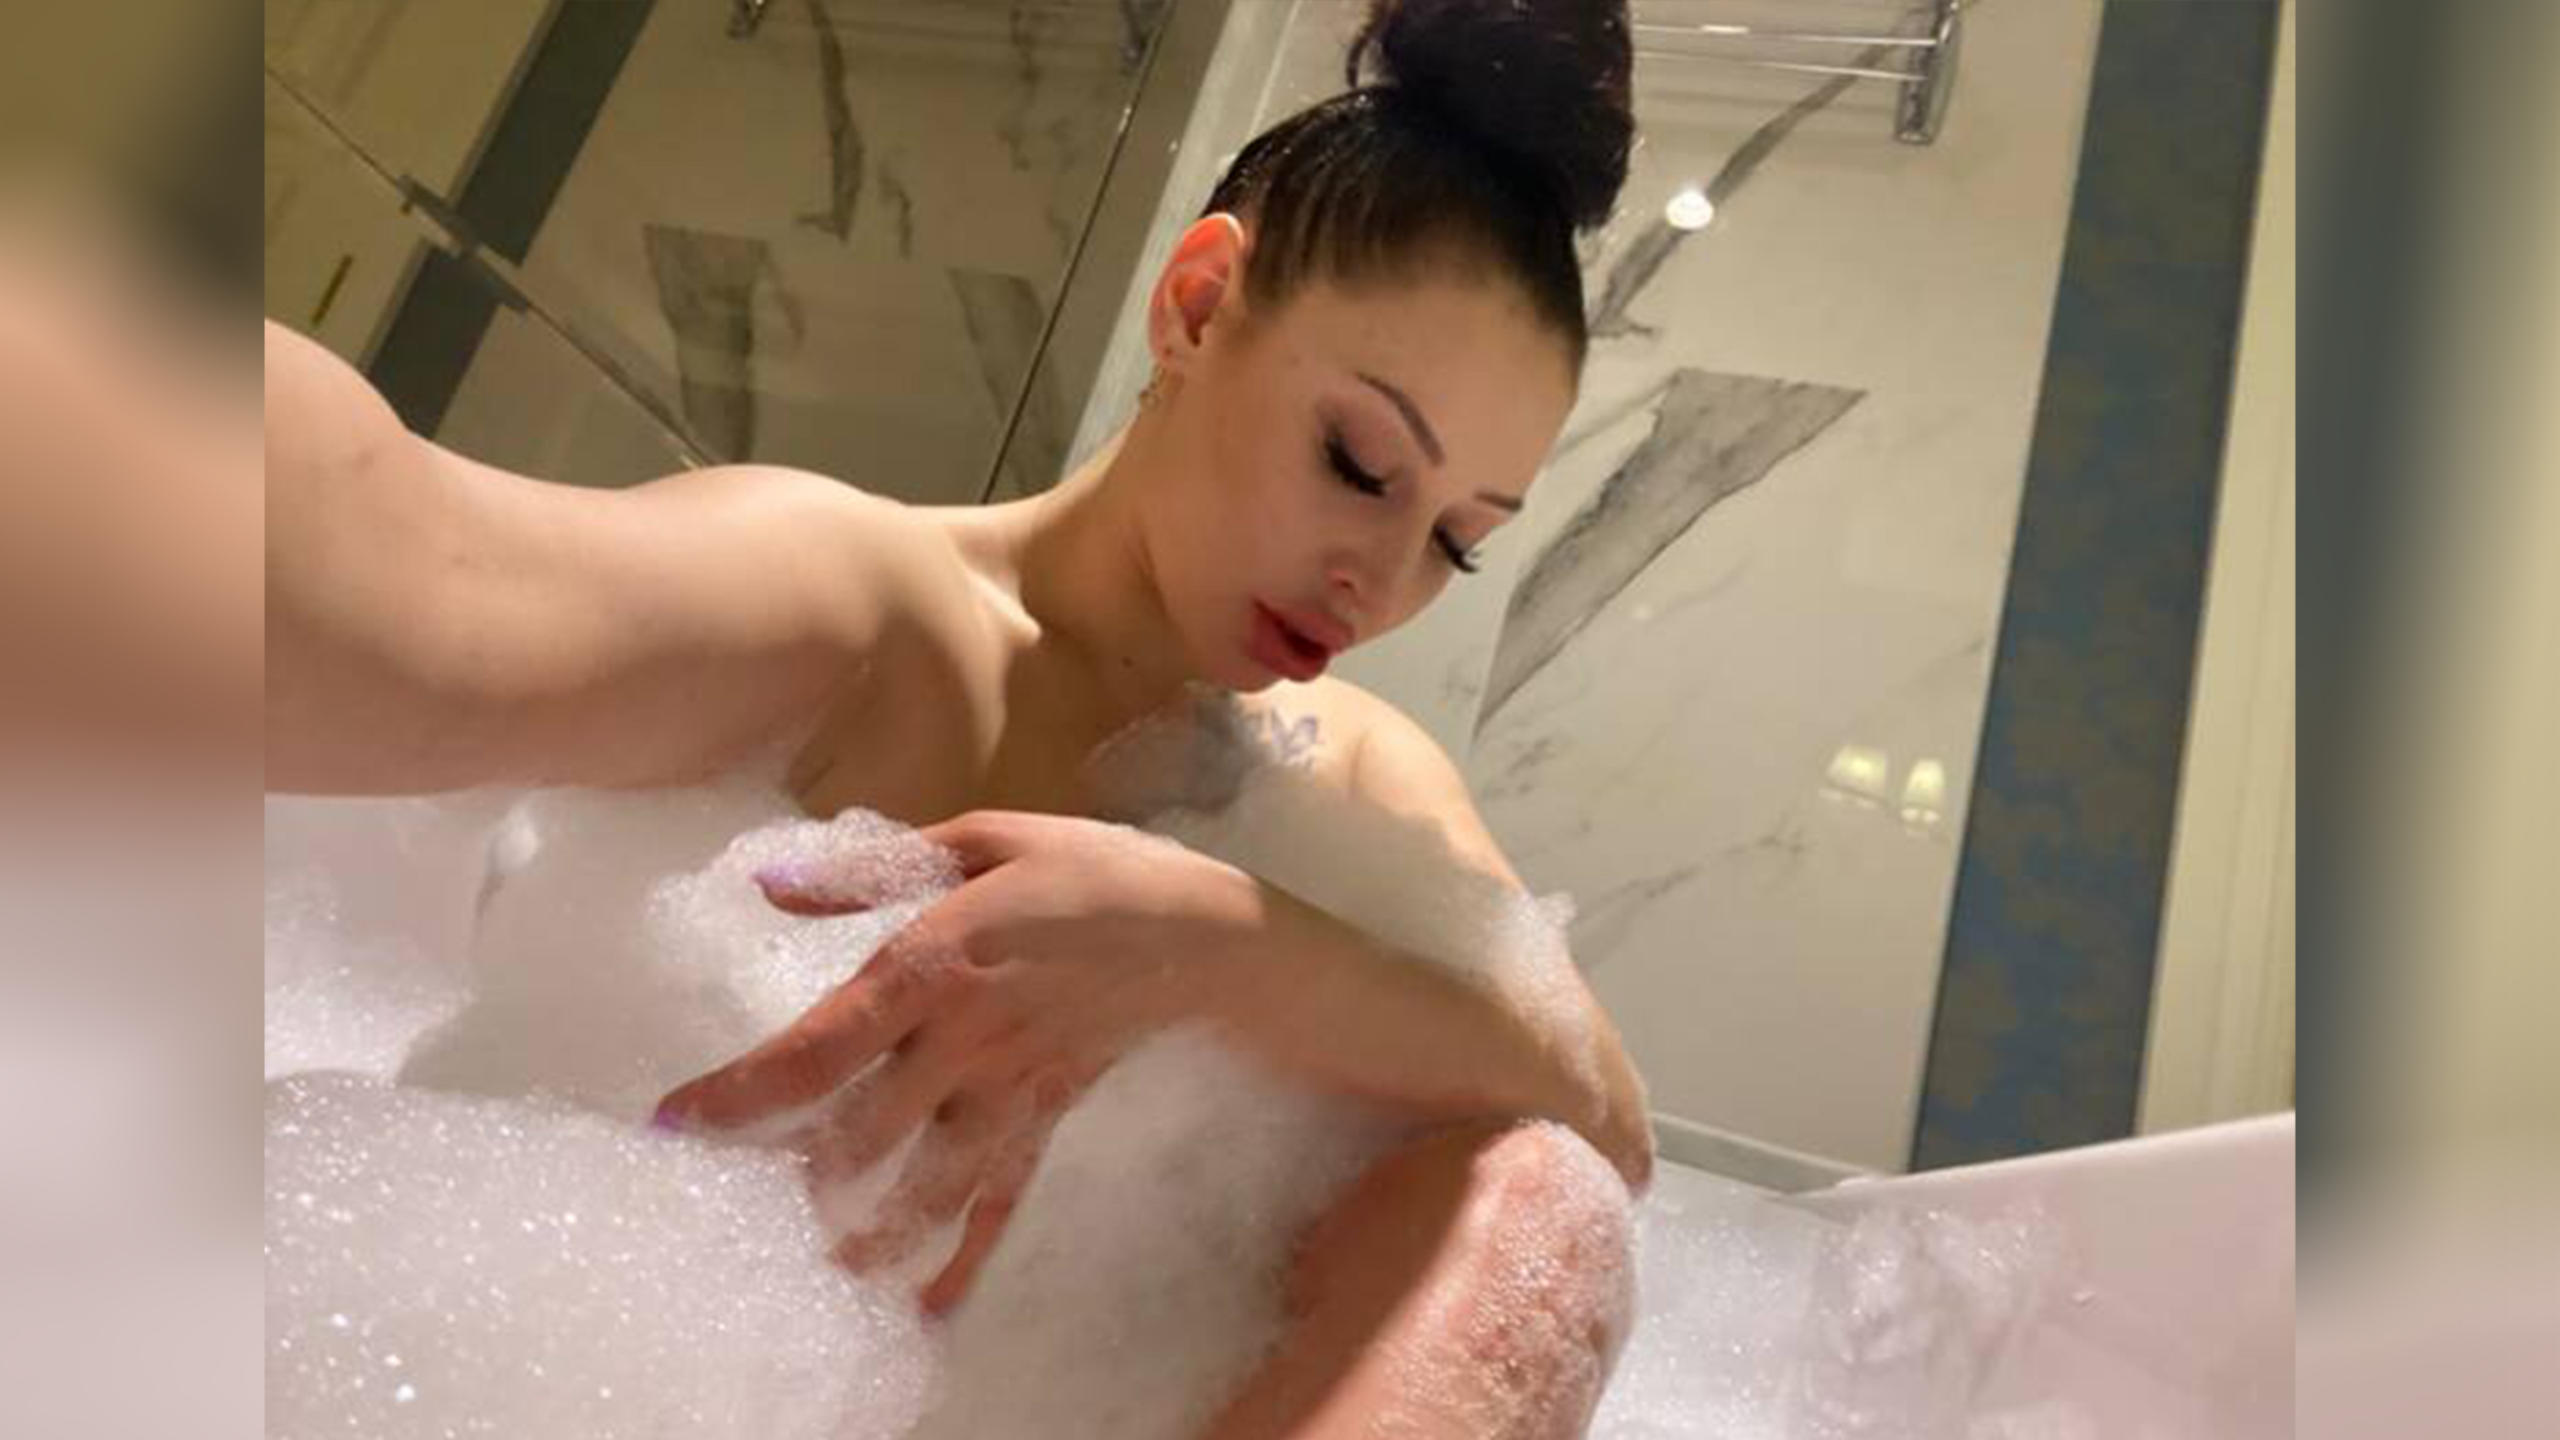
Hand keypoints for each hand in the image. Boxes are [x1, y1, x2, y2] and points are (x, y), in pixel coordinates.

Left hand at [653, 809, 1263, 1313]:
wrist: (1211, 930)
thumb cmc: (1090, 868)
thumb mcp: (983, 839)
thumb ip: (869, 870)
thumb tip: (765, 880)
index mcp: (931, 965)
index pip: (817, 1045)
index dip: (741, 1091)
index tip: (673, 1124)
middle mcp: (961, 1042)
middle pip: (858, 1133)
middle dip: (788, 1177)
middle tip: (722, 1207)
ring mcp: (1007, 1088)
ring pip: (922, 1181)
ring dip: (866, 1233)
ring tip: (813, 1272)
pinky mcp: (1047, 1113)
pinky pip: (1001, 1195)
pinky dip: (966, 1254)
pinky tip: (931, 1305)